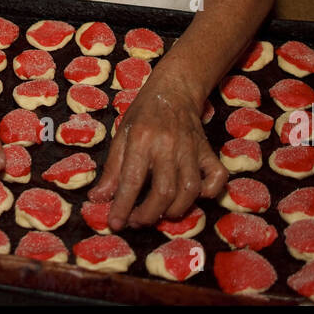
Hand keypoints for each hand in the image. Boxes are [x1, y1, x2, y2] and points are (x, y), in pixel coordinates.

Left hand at [87, 65, 227, 231]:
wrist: (175, 89)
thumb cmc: (144, 113)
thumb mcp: (121, 135)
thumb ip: (111, 169)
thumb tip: (97, 199)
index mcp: (141, 139)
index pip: (131, 180)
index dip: (122, 206)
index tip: (115, 224)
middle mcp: (168, 145)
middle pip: (163, 191)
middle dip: (148, 215)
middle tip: (136, 222)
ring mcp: (191, 148)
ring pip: (189, 190)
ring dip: (175, 210)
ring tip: (160, 214)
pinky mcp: (208, 151)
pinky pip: (217, 177)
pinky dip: (209, 192)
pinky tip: (195, 197)